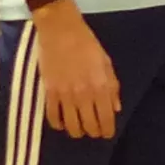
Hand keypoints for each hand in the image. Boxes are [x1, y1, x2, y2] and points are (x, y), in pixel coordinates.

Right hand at [29, 1, 119, 138]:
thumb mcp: (106, 62)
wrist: (60, 30)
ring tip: (79, 130)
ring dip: (77, 131)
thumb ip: (112, 87)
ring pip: (71, 125)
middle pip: (90, 125)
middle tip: (93, 131)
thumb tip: (116, 108)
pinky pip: (53, 116)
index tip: (107, 134)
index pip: (106, 118)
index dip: (107, 130)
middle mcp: (84, 94)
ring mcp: (65, 95)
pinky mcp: (49, 92)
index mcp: (100, 86)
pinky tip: (61, 124)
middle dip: (93, 132)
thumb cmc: (86, 43)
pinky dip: (58, 124)